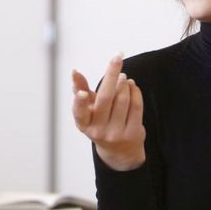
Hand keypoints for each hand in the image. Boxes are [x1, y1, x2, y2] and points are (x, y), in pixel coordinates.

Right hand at [72, 54, 145, 170]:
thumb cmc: (101, 123)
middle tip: (117, 59)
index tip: (81, 92)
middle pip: (106, 98)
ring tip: (124, 78)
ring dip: (125, 83)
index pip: (80, 113)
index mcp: (84, 124)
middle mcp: (99, 130)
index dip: (79, 102)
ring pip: (123, 99)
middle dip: (111, 75)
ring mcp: (116, 133)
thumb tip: (74, 72)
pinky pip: (136, 106)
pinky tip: (132, 86)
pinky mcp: (133, 133)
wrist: (120, 151)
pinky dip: (135, 91)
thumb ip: (81, 90)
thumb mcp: (89, 111)